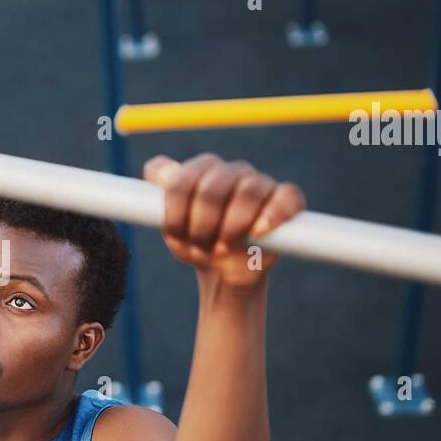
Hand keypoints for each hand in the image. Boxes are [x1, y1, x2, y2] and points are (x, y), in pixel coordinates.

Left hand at [142, 153, 304, 286]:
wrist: (225, 271)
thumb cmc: (196, 243)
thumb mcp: (170, 225)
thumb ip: (154, 198)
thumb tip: (157, 169)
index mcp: (200, 170)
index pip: (182, 179)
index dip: (175, 211)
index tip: (176, 233)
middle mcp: (229, 171)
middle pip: (212, 188)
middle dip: (202, 225)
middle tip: (201, 245)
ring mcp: (258, 183)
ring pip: (247, 191)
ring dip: (232, 227)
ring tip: (223, 248)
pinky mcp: (285, 199)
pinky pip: (285, 196)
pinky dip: (272, 215)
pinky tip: (258, 232)